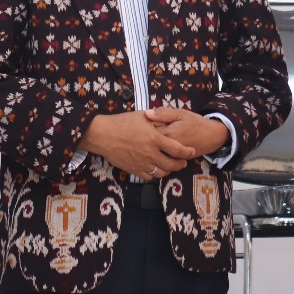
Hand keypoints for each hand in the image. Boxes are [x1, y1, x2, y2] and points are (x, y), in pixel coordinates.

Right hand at [81, 110, 196, 178]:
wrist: (103, 135)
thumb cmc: (122, 122)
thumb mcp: (142, 116)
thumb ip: (156, 119)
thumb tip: (166, 118)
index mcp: (154, 138)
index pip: (177, 149)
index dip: (186, 152)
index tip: (191, 151)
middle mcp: (150, 153)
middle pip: (172, 164)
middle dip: (180, 164)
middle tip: (183, 161)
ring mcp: (142, 163)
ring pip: (161, 173)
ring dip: (169, 170)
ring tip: (170, 166)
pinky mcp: (133, 170)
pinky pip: (148, 177)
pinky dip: (155, 174)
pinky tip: (156, 169)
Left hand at [145, 107, 230, 157]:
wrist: (211, 137)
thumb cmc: (195, 123)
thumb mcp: (180, 113)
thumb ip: (164, 113)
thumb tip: (146, 113)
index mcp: (167, 134)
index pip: (147, 131)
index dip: (142, 126)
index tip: (141, 121)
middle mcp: (167, 148)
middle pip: (148, 144)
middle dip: (144, 137)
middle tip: (143, 130)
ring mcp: (170, 156)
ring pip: (153, 152)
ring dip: (149, 146)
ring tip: (148, 139)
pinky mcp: (173, 160)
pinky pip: (160, 158)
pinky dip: (156, 152)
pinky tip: (156, 146)